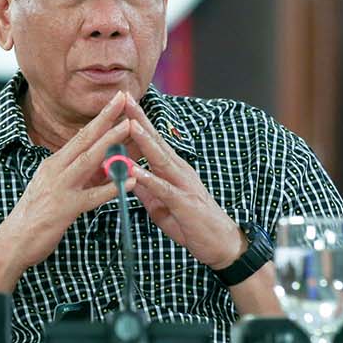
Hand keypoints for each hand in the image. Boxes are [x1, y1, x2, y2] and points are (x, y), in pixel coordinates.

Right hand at [0, 91, 135, 271]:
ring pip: (89, 160)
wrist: (13, 242)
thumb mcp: (54, 186)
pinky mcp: (66, 209)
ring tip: (129, 127)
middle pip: (84, 139)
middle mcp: (56, 170)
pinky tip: (130, 181)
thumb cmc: (35, 215)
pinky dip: (112, 188)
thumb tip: (98, 161)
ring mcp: (60, 188)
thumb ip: (75, 173)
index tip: (115, 100)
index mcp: (54, 164)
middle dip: (106, 117)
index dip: (99, 117)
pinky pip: (93, 196)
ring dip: (110, 142)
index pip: (80, 136)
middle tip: (123, 98)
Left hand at [123, 95, 246, 269]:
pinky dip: (149, 179)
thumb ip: (145, 188)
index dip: (136, 121)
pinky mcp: (185, 203)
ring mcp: (184, 185)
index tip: (121, 102)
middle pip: (156, 141)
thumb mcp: (161, 204)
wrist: (221, 244)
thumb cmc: (191, 223)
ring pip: (161, 159)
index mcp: (172, 169)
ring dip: (145, 141)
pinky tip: (135, 171)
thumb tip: (125, 175)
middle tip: (123, 98)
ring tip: (129, 125)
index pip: (151, 140)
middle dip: (139, 119)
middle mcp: (179, 171)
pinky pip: (164, 190)